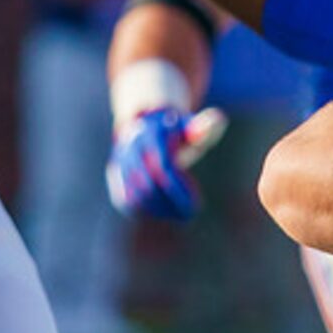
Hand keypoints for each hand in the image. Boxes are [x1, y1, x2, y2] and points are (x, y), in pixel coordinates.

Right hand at [105, 106, 227, 220]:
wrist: (148, 127)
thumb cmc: (178, 132)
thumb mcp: (193, 127)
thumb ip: (205, 126)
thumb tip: (217, 118)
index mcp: (151, 134)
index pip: (163, 169)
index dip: (179, 189)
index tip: (196, 204)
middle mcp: (131, 148)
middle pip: (148, 187)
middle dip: (172, 203)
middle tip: (190, 212)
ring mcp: (120, 163)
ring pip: (135, 198)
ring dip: (160, 211)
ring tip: (179, 212)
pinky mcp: (115, 177)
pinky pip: (125, 203)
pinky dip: (146, 213)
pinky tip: (164, 213)